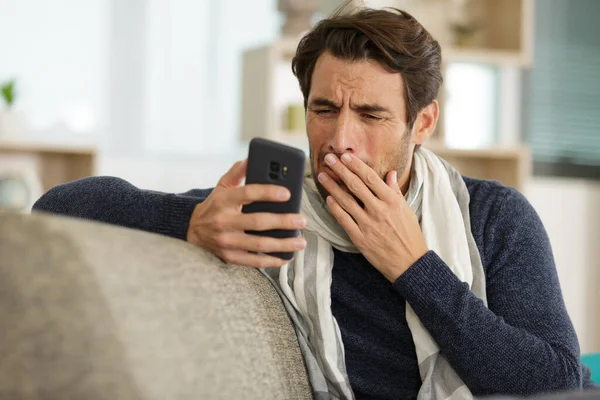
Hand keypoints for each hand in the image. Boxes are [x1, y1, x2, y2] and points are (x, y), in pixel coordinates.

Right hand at [187, 159, 306, 267]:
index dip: (268, 193)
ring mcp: (226, 241)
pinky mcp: (229, 257)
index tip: (288, 193)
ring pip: (259, 245)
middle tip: (302, 220)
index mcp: (223, 201)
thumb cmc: (214, 206)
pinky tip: (287, 256)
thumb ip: (237, 173)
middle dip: (283, 221)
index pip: (247, 194)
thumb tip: (252, 158)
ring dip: (283, 244)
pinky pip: (254, 261)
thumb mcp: (222, 186)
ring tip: (301, 241)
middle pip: (258, 222)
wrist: (192, 231)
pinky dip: (273, 260)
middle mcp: (224, 222)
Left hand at [317, 153, 427, 281]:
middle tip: (328, 158)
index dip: (356, 165)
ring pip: (346, 201)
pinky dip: (335, 208)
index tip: (345, 156)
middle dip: (340, 170)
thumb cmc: (409, 235)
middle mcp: (379, 210)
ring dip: (332, 186)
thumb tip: (390, 173)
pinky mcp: (360, 238)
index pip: (370, 178)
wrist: (410, 263)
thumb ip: (395, 191)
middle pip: (355, 185)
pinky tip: (328, 199)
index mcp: (392, 201)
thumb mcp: (406, 210)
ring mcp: (368, 224)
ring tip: (322, 175)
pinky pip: (344, 220)